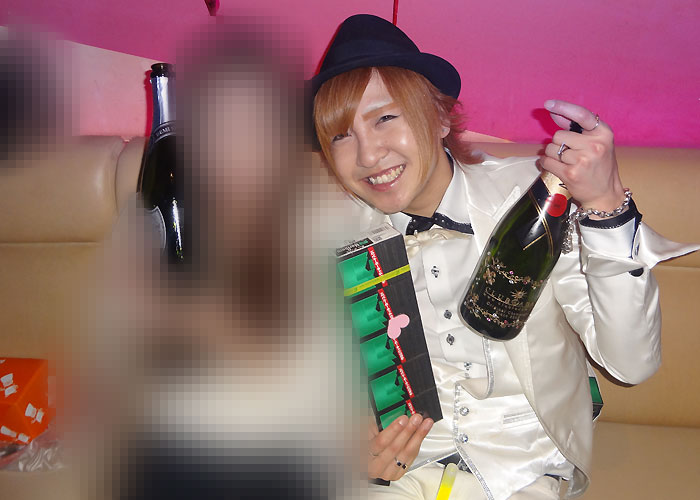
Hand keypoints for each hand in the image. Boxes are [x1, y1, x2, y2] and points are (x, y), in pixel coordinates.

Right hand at [368, 414, 433, 480]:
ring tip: (424, 424)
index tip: (403, 419)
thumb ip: (373, 424)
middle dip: (408, 431)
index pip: (380, 442)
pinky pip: (410, 458)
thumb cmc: (366, 444)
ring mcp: (387, 472)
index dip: (393, 430)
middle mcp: (375, 467)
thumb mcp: (366, 432)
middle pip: (395, 448)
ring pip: (406, 454)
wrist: (368, 462)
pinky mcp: (397, 473)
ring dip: (418, 436)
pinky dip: (418, 444)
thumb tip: (386, 412)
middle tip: (416, 419)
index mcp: (364, 454)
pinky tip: (422, 434)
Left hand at [540, 100, 625, 215]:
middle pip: (558, 135)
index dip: (564, 108)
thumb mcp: (595, 143)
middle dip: (558, 144)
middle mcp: (595, 145)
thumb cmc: (599, 166)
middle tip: (570, 154)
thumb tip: (554, 112)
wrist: (605, 194)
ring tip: (567, 163)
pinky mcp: (571, 173)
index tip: (549, 104)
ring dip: (553, 155)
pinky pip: (547, 162)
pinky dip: (546, 164)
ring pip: (551, 149)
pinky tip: (556, 168)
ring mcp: (583, 160)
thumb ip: (575, 127)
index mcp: (603, 133)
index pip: (581, 115)